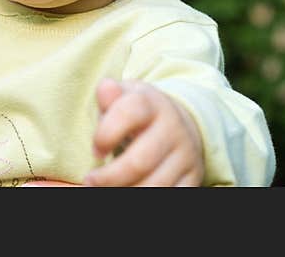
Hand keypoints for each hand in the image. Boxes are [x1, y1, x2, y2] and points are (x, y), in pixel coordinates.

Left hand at [84, 78, 203, 186]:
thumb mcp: (124, 97)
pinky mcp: (193, 177)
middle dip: (110, 176)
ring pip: (155, 185)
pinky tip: (128, 191)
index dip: (105, 134)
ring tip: (106, 189)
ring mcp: (186, 155)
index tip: (96, 150)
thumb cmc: (138, 113)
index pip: (128, 114)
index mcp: (151, 103)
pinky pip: (172, 195)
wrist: (179, 123)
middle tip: (91, 181)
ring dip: (125, 190)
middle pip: (139, 161)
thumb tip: (105, 88)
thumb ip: (110, 96)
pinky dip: (145, 197)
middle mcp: (173, 128)